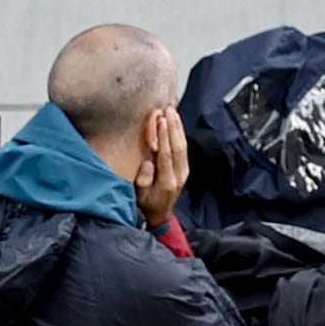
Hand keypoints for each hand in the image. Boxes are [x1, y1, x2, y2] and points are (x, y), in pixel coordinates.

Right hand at [135, 108, 189, 229]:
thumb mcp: (140, 196)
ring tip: (173, 111)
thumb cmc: (146, 204)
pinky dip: (180, 134)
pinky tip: (176, 122)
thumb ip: (143, 181)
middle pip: (178, 148)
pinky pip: (184, 148)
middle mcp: (178, 175)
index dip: (164, 137)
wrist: (161, 215)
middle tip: (168, 110)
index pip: (166, 155)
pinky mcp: (185, 168)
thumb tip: (148, 163)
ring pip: (183, 146)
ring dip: (178, 128)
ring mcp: (184, 171)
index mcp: (167, 182)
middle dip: (173, 127)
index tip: (161, 121)